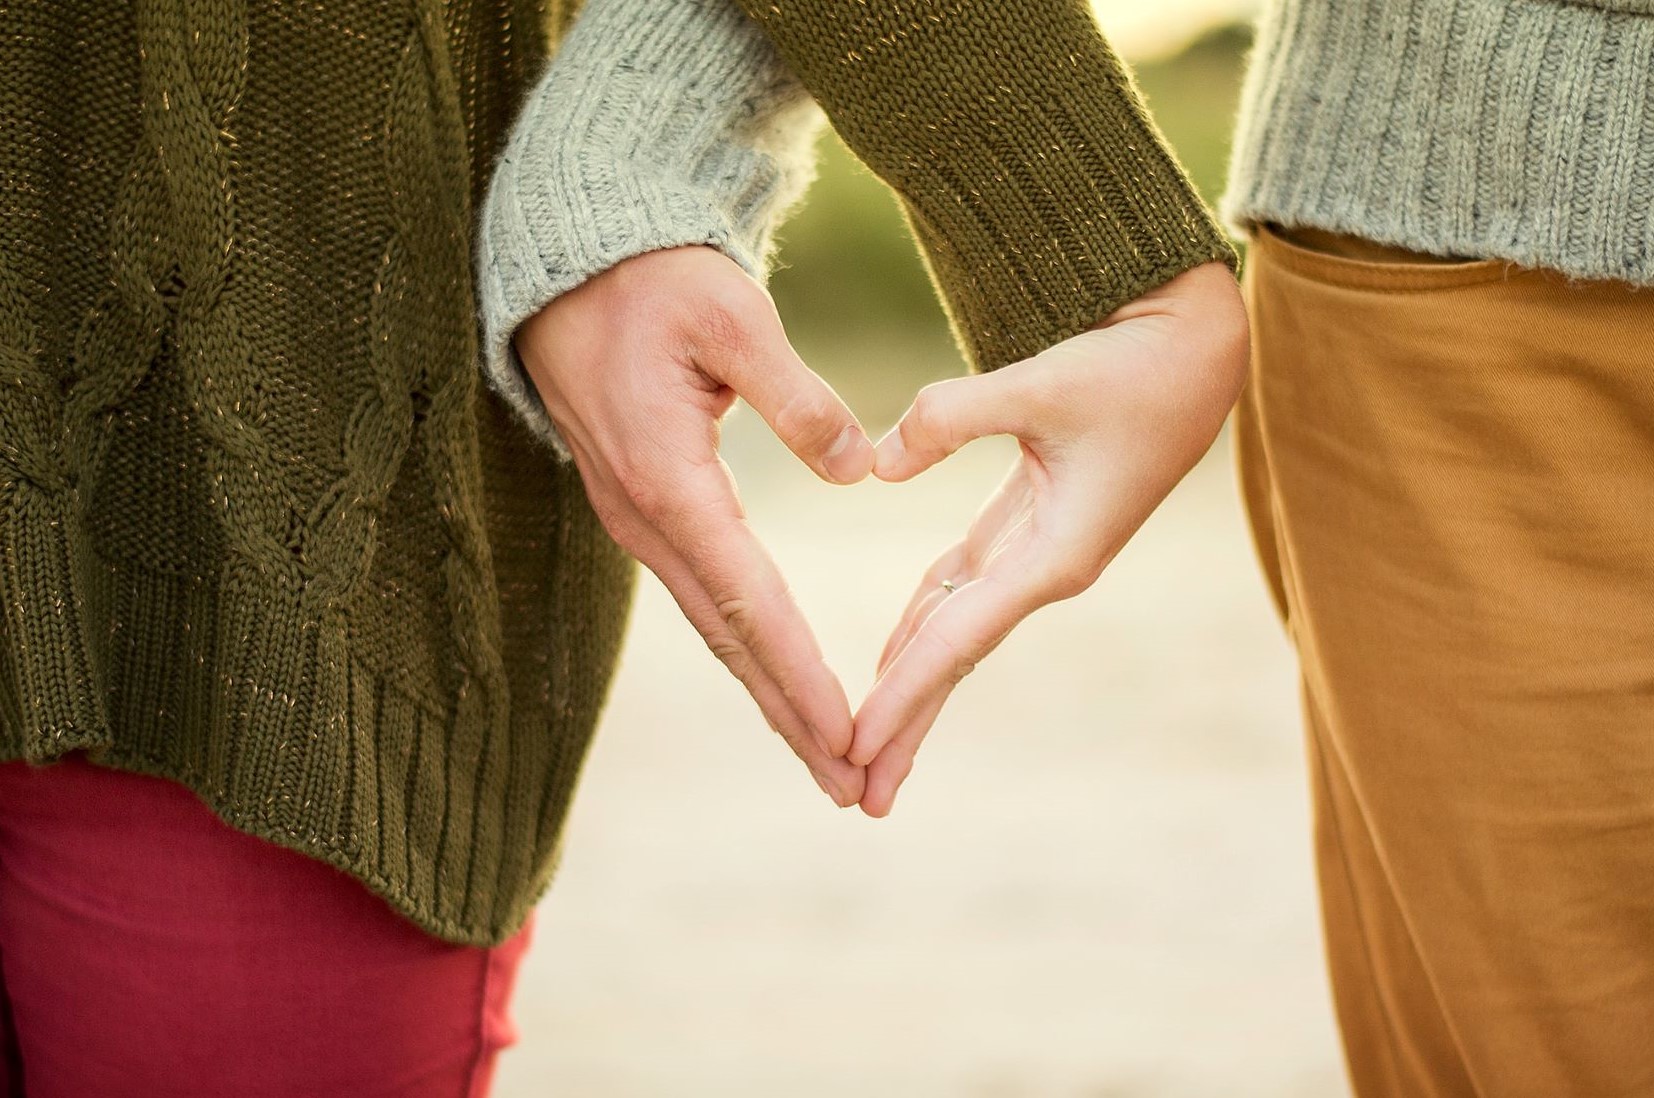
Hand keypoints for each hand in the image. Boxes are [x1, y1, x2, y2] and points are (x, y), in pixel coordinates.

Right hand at [514, 245, 876, 805]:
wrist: (568, 268)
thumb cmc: (652, 282)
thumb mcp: (731, 316)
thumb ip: (796, 396)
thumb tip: (858, 469)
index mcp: (669, 479)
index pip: (749, 599)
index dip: (800, 672)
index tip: (848, 734)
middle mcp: (646, 518)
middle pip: (730, 639)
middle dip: (791, 716)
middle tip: (850, 785)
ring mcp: (638, 520)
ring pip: (714, 627)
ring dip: (770, 694)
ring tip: (826, 755)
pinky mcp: (644, 509)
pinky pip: (703, 596)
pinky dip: (746, 648)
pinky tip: (778, 678)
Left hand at [850, 261, 1249, 815]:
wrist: (1197, 351)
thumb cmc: (1133, 368)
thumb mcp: (1042, 383)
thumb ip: (952, 418)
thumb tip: (875, 466)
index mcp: (1056, 556)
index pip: (958, 641)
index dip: (902, 695)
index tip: (853, 747)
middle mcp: (1046, 569)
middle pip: (955, 660)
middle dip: (906, 725)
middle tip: (856, 793)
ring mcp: (1039, 552)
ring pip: (956, 631)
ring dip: (911, 685)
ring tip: (866, 745)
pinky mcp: (1031, 524)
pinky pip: (963, 589)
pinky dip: (923, 623)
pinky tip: (892, 656)